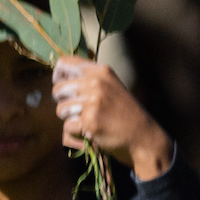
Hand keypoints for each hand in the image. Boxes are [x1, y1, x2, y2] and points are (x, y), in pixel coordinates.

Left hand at [53, 57, 173, 178]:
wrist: (142, 136)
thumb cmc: (123, 112)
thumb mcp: (110, 86)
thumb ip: (88, 79)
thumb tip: (58, 76)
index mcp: (101, 71)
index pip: (64, 63)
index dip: (58, 76)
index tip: (64, 86)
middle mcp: (96, 83)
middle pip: (57, 89)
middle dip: (63, 102)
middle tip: (79, 110)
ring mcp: (93, 101)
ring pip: (60, 109)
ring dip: (70, 118)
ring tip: (88, 120)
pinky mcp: (90, 120)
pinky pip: (67, 127)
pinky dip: (75, 132)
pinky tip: (91, 131)